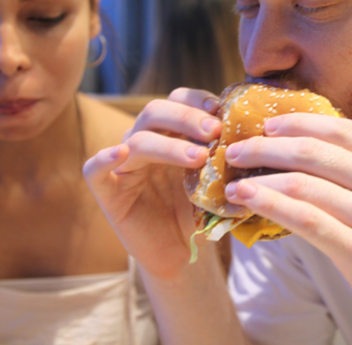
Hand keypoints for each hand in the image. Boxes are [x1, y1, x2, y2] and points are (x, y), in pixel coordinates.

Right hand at [83, 88, 222, 279]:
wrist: (179, 252)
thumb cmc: (197, 210)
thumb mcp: (216, 179)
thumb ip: (227, 155)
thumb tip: (257, 135)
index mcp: (168, 130)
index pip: (178, 99)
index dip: (198, 101)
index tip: (223, 112)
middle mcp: (142, 139)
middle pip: (156, 111)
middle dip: (187, 118)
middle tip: (215, 132)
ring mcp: (122, 164)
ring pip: (137, 140)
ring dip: (169, 144)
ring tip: (198, 157)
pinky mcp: (106, 190)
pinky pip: (94, 168)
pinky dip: (104, 157)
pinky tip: (120, 153)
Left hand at [222, 112, 351, 343]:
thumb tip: (307, 152)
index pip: (339, 129)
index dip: (296, 122)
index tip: (266, 124)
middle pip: (313, 151)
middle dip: (266, 146)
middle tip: (237, 150)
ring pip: (302, 183)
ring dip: (259, 177)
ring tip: (233, 179)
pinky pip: (303, 219)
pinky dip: (267, 203)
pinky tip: (245, 198)